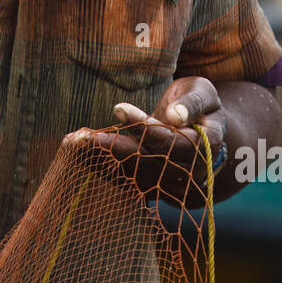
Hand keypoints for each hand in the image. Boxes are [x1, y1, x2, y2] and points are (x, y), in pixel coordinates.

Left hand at [63, 76, 225, 199]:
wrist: (202, 130)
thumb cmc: (200, 104)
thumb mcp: (203, 92)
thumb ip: (193, 102)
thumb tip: (174, 115)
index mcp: (206, 148)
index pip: (172, 142)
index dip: (144, 127)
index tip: (119, 108)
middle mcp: (191, 174)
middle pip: (150, 163)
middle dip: (115, 147)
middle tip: (84, 135)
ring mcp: (172, 186)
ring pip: (135, 175)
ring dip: (103, 159)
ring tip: (75, 142)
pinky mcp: (154, 190)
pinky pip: (127, 181)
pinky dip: (104, 168)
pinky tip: (80, 155)